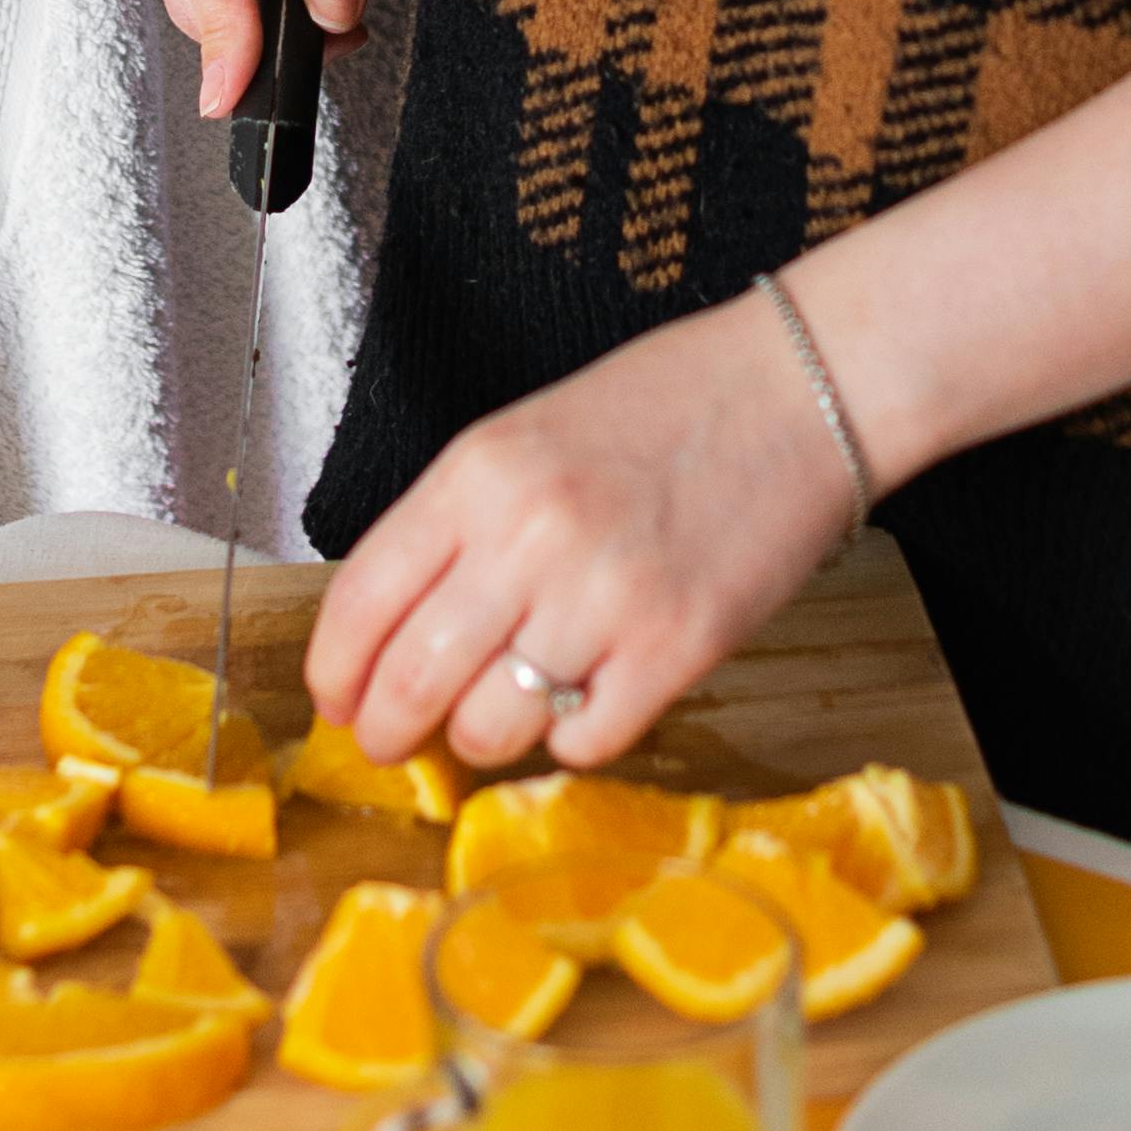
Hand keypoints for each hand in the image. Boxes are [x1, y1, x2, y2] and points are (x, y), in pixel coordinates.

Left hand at [306, 294, 860, 777]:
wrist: (796, 388)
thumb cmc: (663, 408)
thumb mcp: (526, 438)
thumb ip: (457, 528)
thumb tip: (392, 636)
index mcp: (479, 473)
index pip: (360, 599)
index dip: (334, 671)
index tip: (336, 699)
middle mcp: (530, 536)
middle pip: (410, 680)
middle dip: (385, 730)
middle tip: (391, 741)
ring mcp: (605, 598)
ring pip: (489, 728)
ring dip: (481, 739)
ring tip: (500, 715)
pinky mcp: (677, 650)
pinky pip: (584, 740)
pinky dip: (572, 736)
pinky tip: (587, 698)